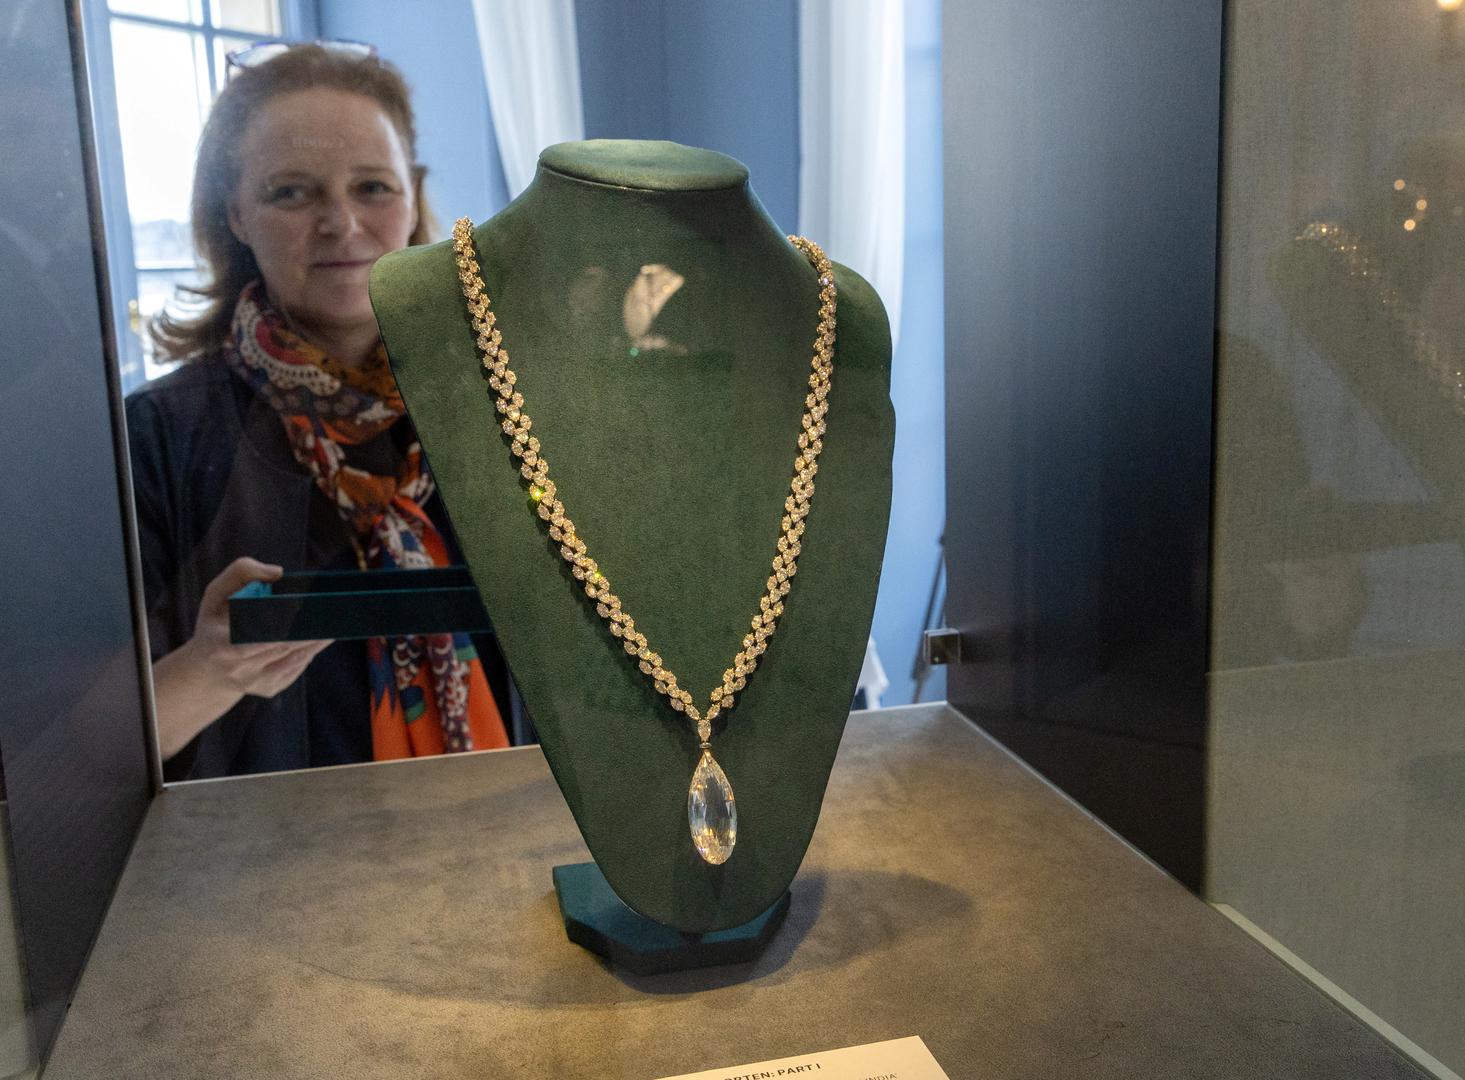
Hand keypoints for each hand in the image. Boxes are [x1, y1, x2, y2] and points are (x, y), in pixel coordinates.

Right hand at [153, 557, 332, 760]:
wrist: (205, 672)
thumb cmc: (214, 624)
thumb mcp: (215, 595)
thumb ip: (241, 573)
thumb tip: (278, 572)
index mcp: (222, 647)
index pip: (260, 634)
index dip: (285, 620)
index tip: (306, 602)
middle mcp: (240, 670)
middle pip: (284, 645)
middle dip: (310, 628)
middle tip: (334, 608)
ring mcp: (256, 683)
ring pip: (295, 658)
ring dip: (318, 640)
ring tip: (338, 620)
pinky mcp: (270, 689)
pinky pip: (297, 667)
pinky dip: (311, 650)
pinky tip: (326, 635)